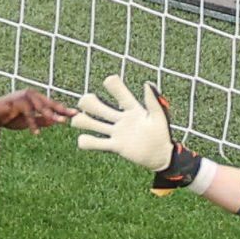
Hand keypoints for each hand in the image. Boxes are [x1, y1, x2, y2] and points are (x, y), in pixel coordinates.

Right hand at [0, 89, 71, 131]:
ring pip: (41, 107)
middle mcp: (31, 94)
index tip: (75, 113)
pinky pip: (28, 114)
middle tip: (72, 115)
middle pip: (49, 103)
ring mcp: (24, 96)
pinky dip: (32, 124)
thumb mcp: (29, 121)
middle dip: (61, 110)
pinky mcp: (17, 101)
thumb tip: (55, 122)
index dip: (63, 109)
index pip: (52, 103)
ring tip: (60, 121)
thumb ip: (41, 120)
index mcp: (35, 98)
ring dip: (50, 115)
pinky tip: (36, 133)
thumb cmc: (10, 117)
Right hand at [72, 74, 200, 192]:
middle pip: (99, 106)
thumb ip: (153, 101)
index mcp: (132, 109)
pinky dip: (86, 142)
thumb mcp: (160, 116)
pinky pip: (96, 143)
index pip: (119, 92)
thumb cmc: (162, 134)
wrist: (161, 157)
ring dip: (82, 120)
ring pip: (93, 123)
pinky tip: (84, 140)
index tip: (108, 81)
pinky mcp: (114, 147)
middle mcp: (121, 119)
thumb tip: (147, 83)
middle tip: (84, 102)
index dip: (112, 84)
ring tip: (77, 120)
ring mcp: (116, 132)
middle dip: (88, 101)